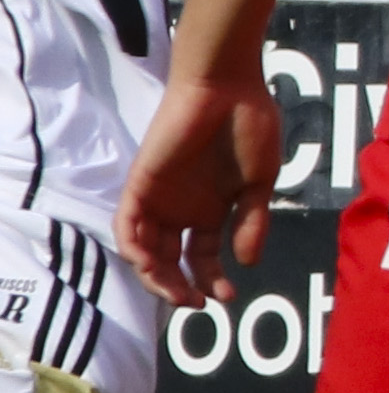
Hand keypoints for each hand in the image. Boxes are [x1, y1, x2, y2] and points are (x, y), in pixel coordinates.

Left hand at [117, 74, 284, 305]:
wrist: (225, 88)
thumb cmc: (248, 127)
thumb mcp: (258, 183)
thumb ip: (250, 222)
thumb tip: (247, 262)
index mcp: (210, 210)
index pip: (201, 257)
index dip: (212, 280)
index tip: (227, 296)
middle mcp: (181, 209)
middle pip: (169, 260)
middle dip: (180, 287)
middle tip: (197, 303)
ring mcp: (159, 199)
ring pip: (145, 250)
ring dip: (156, 276)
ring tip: (177, 292)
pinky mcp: (141, 185)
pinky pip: (126, 225)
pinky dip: (133, 248)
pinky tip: (150, 265)